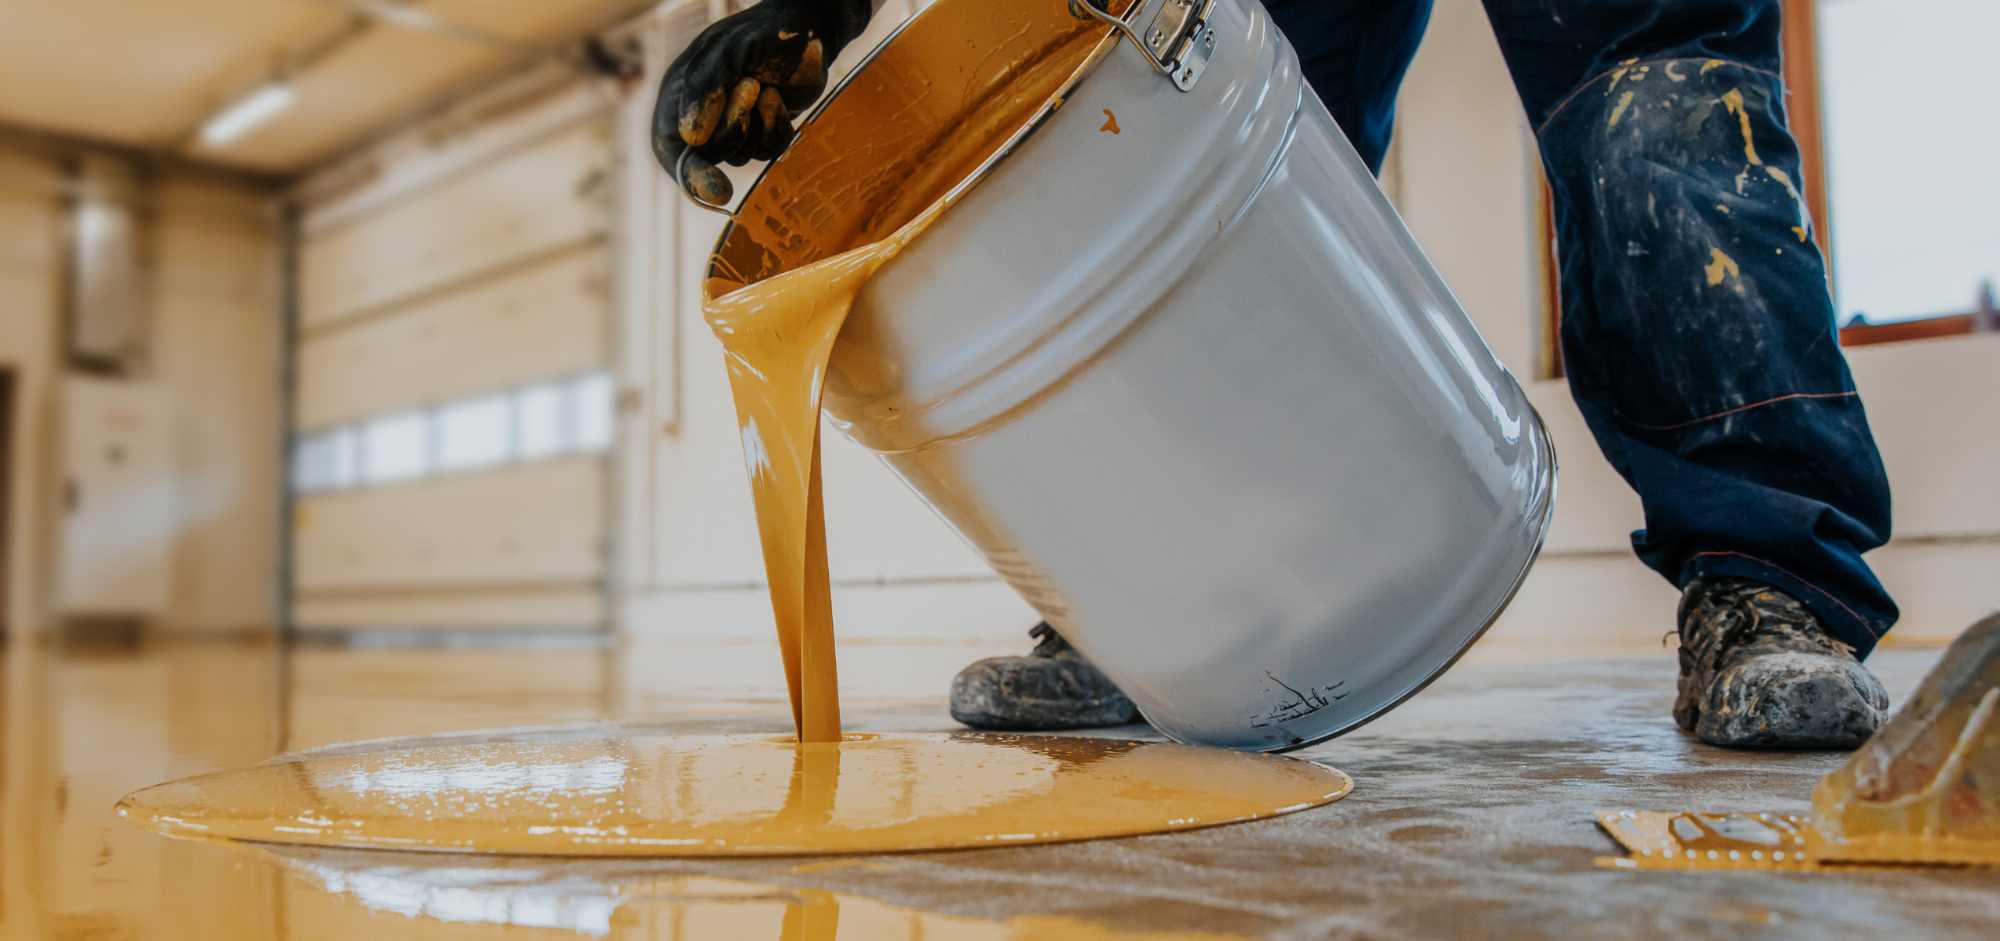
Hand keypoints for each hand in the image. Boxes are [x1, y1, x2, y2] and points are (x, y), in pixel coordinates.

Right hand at [652, 0, 873, 205]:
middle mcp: (702, 116)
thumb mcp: (727, 51)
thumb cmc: (759, 35)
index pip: (670, 146)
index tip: (715, 191)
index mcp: (679, 95)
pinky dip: (776, 127)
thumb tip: (690, 136)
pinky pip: (768, 151)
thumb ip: (705, 89)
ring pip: (741, 156)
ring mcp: (734, 127)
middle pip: (709, 155)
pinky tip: (778, 98)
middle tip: (750, 86)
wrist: (806, 30)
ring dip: (757, 124)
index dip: (689, 173)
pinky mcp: (763, 132)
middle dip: (733, 126)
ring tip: (763, 86)